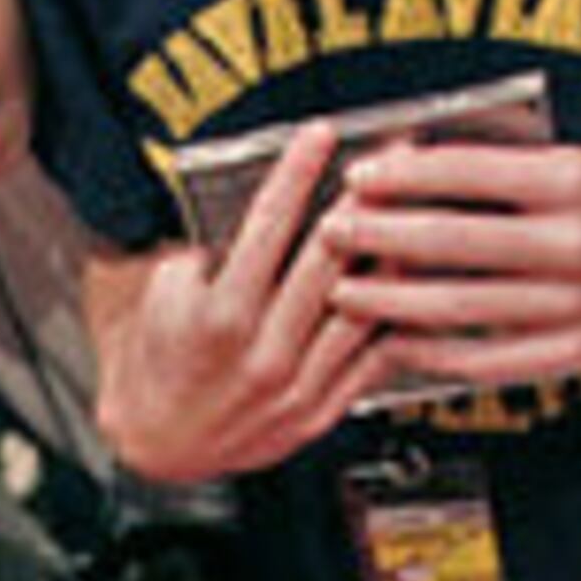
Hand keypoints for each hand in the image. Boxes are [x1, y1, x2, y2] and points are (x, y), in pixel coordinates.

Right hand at [95, 125, 398, 485]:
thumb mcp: (160, 296)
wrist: (158, 446)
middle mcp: (263, 355)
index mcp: (219, 319)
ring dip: (396, 255)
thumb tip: (254, 207)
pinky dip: (400, 323)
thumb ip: (206, 251)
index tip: (319, 134)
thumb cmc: (156, 363)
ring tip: (424, 211)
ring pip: (364, 311)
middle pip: (329, 261)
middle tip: (397, 154)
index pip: (267, 227)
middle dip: (365, 200)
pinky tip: (423, 288)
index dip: (296, 173)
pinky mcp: (319, 413)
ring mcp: (296, 389)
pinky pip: (374, 362)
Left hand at [319, 139, 580, 385]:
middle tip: (331, 232)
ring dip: (390, 300)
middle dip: (379, 237)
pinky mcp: (570, 351)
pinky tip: (392, 343)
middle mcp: (572, 242)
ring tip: (343, 292)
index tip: (360, 176)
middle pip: (452, 241)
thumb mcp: (578, 166)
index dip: (404, 175)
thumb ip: (505, 173)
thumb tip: (414, 169)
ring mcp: (571, 303)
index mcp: (572, 182)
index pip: (469, 173)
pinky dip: (430, 353)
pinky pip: (483, 358)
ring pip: (459, 305)